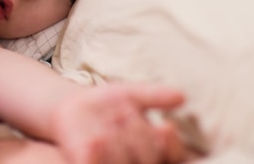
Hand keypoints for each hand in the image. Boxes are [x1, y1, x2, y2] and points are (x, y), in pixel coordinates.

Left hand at [51, 83, 185, 163]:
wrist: (71, 108)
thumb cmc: (106, 104)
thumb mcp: (130, 95)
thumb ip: (154, 96)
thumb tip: (182, 97)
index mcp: (153, 149)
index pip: (173, 153)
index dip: (170, 144)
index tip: (165, 127)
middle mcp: (136, 161)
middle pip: (148, 156)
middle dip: (137, 132)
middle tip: (120, 115)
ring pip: (123, 159)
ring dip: (116, 137)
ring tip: (106, 123)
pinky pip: (95, 162)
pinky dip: (98, 151)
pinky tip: (94, 139)